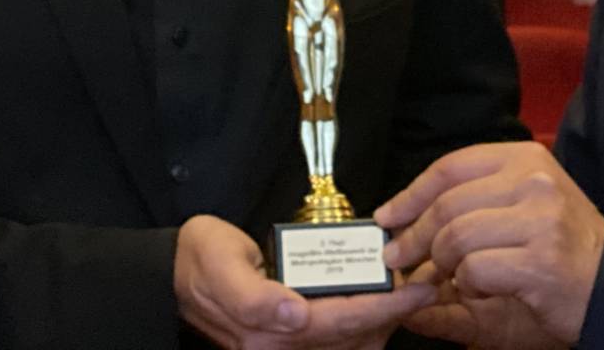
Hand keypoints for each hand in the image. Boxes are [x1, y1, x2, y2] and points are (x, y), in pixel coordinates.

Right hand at [174, 214, 435, 349]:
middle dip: (393, 315)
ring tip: (410, 292)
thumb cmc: (202, 261)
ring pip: (352, 346)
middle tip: (426, 284)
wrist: (177, 272)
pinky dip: (365, 327)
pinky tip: (380, 305)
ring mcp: (287, 348)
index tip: (419, 287)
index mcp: (267, 334)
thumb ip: (254, 297)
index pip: (342, 321)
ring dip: (383, 323)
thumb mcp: (222, 266)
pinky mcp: (291, 342)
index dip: (385, 307)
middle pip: (354, 339)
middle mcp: (281, 349)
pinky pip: (340, 342)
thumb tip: (292, 314)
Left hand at [375, 143, 603, 345]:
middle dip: (414, 236)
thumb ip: (473, 200)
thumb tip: (404, 214)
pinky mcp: (539, 261)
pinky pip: (476, 271)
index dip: (411, 193)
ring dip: (441, 265)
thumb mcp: (524, 204)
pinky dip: (467, 287)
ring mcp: (539, 220)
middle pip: (447, 204)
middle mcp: (533, 181)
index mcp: (525, 159)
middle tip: (398, 259)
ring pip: (457, 238)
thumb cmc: (562, 246)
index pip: (451, 167)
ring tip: (445, 278)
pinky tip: (478, 291)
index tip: (388, 216)